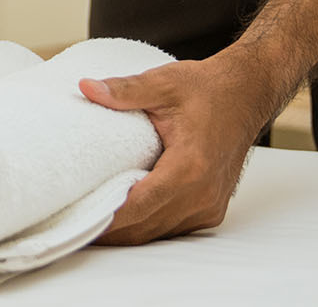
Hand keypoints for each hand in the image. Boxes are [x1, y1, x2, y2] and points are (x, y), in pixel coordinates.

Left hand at [79, 55, 273, 242]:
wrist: (245, 94)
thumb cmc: (207, 89)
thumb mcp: (163, 83)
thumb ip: (124, 90)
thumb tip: (86, 88)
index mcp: (190, 166)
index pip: (141, 204)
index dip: (108, 217)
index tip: (77, 220)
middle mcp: (203, 193)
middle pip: (146, 227)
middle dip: (109, 231)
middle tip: (72, 226)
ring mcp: (209, 205)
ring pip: (159, 233)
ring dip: (127, 233)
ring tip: (89, 226)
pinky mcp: (211, 208)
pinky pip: (173, 227)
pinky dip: (147, 226)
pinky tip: (122, 220)